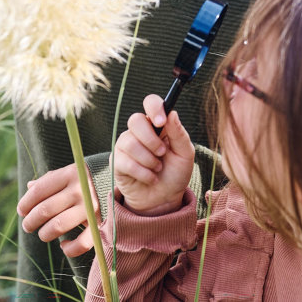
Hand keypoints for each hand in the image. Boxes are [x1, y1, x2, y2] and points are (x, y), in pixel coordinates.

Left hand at [16, 163, 98, 257]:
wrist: (119, 181)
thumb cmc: (87, 179)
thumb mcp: (70, 173)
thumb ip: (50, 179)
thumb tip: (29, 187)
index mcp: (70, 174)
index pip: (38, 191)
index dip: (25, 203)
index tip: (22, 211)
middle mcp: (80, 190)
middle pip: (44, 210)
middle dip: (30, 221)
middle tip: (28, 226)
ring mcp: (91, 208)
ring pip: (57, 227)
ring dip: (44, 234)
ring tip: (43, 234)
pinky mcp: (100, 224)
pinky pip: (81, 243)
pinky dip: (69, 248)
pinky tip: (63, 245)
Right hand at [113, 94, 195, 215]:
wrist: (164, 199)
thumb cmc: (175, 173)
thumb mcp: (185, 154)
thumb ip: (178, 133)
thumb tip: (172, 113)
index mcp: (158, 124)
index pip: (150, 103)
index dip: (154, 108)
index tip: (161, 122)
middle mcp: (139, 131)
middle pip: (135, 120)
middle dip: (151, 140)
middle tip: (162, 154)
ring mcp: (125, 145)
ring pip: (129, 142)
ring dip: (148, 160)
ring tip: (157, 169)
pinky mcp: (116, 162)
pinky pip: (124, 162)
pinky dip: (142, 173)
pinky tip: (150, 178)